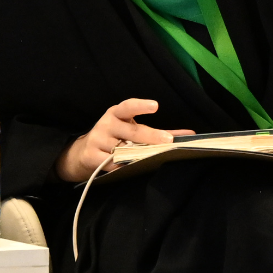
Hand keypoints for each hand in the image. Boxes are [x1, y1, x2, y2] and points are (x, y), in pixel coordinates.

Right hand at [54, 98, 195, 183]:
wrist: (82, 153)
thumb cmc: (114, 138)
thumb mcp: (131, 130)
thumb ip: (160, 132)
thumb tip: (190, 134)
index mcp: (116, 114)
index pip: (127, 106)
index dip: (140, 105)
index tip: (155, 105)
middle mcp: (106, 124)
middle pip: (131, 131)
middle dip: (150, 136)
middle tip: (168, 140)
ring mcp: (98, 140)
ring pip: (122, 148)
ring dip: (137, 154)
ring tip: (150, 157)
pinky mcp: (92, 156)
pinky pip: (112, 163)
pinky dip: (122, 165)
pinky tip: (129, 167)